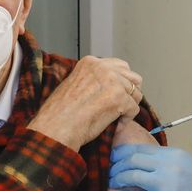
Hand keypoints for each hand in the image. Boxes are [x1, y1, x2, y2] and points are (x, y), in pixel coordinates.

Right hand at [28, 56, 142, 151]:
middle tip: (120, 107)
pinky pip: (135, 109)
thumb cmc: (61, 113)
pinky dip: (126, 120)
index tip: (115, 95)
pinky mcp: (119, 98)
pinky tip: (115, 125)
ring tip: (115, 117)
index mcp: (91, 62)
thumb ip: (94, 79)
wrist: (55, 128)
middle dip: (130, 93)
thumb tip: (112, 85)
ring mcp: (113, 82)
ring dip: (128, 107)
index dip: (122, 83)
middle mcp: (103, 68)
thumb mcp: (75, 83)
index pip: (120, 66)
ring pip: (136, 94)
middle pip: (133, 77)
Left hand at [108, 144, 191, 190]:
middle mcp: (168, 165)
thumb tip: (145, 162)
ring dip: (117, 179)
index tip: (114, 158)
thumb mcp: (187, 162)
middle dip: (116, 165)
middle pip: (132, 159)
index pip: (140, 148)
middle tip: (110, 172)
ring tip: (113, 184)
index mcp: (173, 154)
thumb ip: (166, 160)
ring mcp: (167, 184)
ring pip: (131, 175)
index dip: (122, 153)